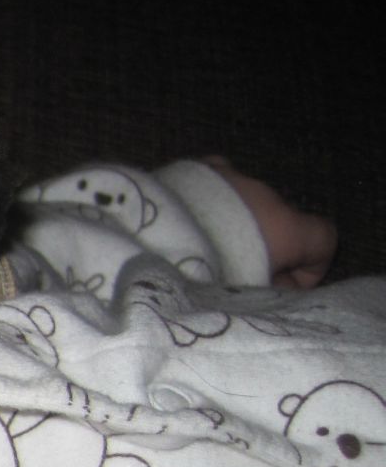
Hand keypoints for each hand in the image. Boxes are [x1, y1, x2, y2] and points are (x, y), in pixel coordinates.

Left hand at [202, 156, 337, 288]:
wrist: (142, 242)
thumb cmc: (198, 278)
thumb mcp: (241, 297)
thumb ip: (268, 294)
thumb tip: (274, 292)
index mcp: (284, 226)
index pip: (324, 239)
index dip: (310, 268)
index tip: (280, 288)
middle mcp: (263, 194)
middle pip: (280, 223)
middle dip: (265, 251)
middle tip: (231, 279)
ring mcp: (229, 176)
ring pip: (246, 203)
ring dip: (235, 226)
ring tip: (201, 253)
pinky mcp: (194, 169)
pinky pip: (215, 182)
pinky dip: (210, 201)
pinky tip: (189, 222)